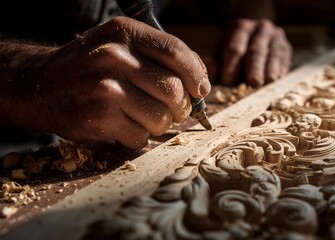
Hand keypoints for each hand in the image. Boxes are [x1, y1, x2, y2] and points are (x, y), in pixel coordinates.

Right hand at [5, 17, 209, 148]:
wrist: (38, 85)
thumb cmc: (88, 67)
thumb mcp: (119, 46)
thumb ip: (157, 57)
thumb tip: (200, 82)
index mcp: (124, 33)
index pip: (177, 52)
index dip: (197, 75)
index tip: (201, 90)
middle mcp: (114, 56)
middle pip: (175, 90)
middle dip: (180, 107)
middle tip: (173, 111)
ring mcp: (106, 87)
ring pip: (161, 117)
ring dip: (159, 125)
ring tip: (145, 118)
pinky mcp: (99, 116)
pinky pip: (140, 137)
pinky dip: (138, 137)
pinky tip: (123, 126)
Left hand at [220, 19, 291, 86]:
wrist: (256, 34)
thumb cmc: (235, 48)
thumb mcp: (222, 51)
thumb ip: (216, 63)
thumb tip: (209, 73)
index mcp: (240, 28)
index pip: (235, 48)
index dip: (231, 66)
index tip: (227, 81)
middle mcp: (260, 29)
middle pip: (256, 51)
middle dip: (255, 68)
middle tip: (254, 82)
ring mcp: (275, 37)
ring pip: (273, 55)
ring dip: (271, 70)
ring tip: (269, 83)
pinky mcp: (286, 47)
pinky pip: (284, 60)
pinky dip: (281, 71)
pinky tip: (278, 81)